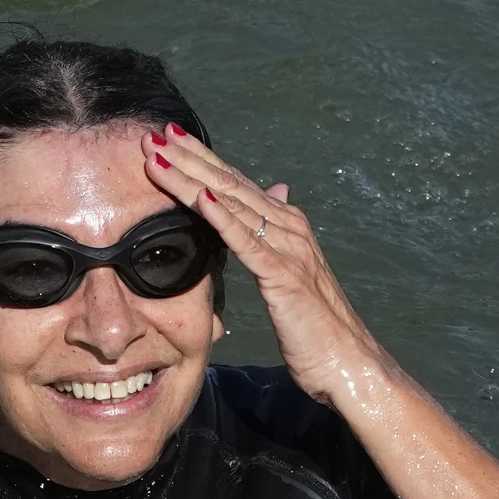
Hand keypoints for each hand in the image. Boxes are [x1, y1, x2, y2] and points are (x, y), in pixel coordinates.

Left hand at [141, 125, 382, 405]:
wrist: (347, 362)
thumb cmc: (314, 326)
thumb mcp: (290, 272)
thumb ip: (276, 233)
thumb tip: (276, 190)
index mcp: (285, 225)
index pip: (233, 183)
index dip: (199, 160)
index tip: (164, 139)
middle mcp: (288, 226)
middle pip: (228, 183)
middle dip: (188, 158)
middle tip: (151, 135)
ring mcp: (289, 247)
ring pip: (232, 203)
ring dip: (192, 178)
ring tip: (159, 157)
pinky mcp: (284, 275)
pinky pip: (248, 241)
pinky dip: (223, 217)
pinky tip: (200, 197)